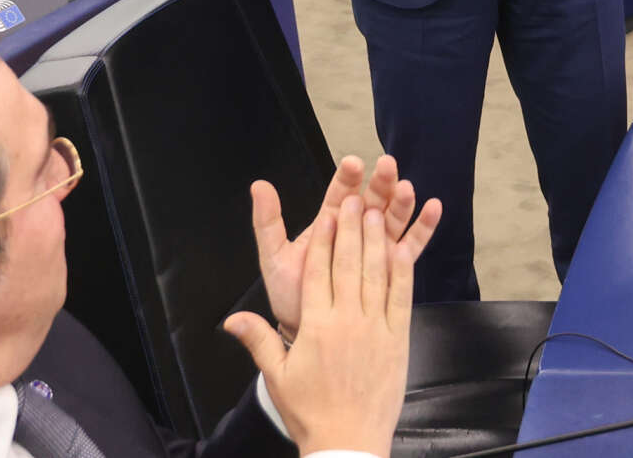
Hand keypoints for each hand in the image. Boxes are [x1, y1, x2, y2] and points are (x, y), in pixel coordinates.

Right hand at [223, 198, 415, 457]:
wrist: (348, 444)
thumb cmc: (310, 412)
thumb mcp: (277, 377)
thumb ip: (258, 340)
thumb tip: (230, 319)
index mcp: (316, 326)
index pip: (319, 272)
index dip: (324, 239)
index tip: (327, 211)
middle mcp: (346, 321)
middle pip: (348, 264)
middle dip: (351, 228)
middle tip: (353, 199)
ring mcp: (375, 329)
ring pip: (376, 274)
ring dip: (376, 240)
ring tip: (377, 212)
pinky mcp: (398, 340)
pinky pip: (401, 298)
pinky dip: (402, 271)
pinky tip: (402, 249)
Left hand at [252, 156, 441, 335]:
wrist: (307, 334)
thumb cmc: (291, 296)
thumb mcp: (275, 258)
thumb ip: (268, 222)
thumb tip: (258, 185)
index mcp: (329, 223)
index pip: (340, 194)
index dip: (347, 178)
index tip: (353, 164)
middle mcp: (355, 231)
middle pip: (371, 201)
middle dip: (379, 182)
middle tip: (387, 166)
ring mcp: (375, 248)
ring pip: (392, 220)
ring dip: (402, 202)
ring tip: (408, 189)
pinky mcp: (392, 268)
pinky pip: (411, 246)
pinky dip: (423, 227)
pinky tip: (434, 208)